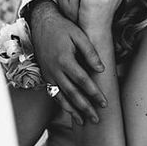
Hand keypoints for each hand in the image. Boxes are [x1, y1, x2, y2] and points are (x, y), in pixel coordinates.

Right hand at [28, 0, 107, 123]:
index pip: (82, 81)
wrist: (41, 24)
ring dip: (73, 110)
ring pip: (61, 97)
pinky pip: (54, 93)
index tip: (104, 103)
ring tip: (84, 121)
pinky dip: (62, 104)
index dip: (94, 93)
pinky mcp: (45, 76)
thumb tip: (101, 69)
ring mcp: (48, 74)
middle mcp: (55, 70)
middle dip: (85, 107)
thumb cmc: (63, 28)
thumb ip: (90, 53)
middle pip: (72, 93)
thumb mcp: (79, 35)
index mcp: (65, 59)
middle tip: (97, 119)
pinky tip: (71, 111)